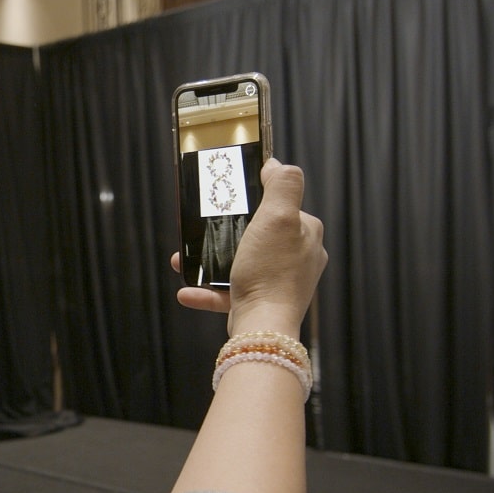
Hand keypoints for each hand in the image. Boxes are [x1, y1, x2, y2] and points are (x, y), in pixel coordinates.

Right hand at [175, 159, 325, 335]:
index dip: (259, 198)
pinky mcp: (262, 302)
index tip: (234, 196)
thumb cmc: (270, 272)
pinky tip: (188, 290)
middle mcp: (298, 257)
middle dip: (228, 230)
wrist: (263, 327)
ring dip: (212, 260)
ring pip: (242, 261)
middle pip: (259, 233)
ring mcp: (280, 281)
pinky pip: (231, 291)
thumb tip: (279, 165)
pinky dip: (209, 290)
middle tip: (204, 228)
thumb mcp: (279, 216)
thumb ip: (283, 184)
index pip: (284, 204)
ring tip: (187, 260)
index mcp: (306, 233)